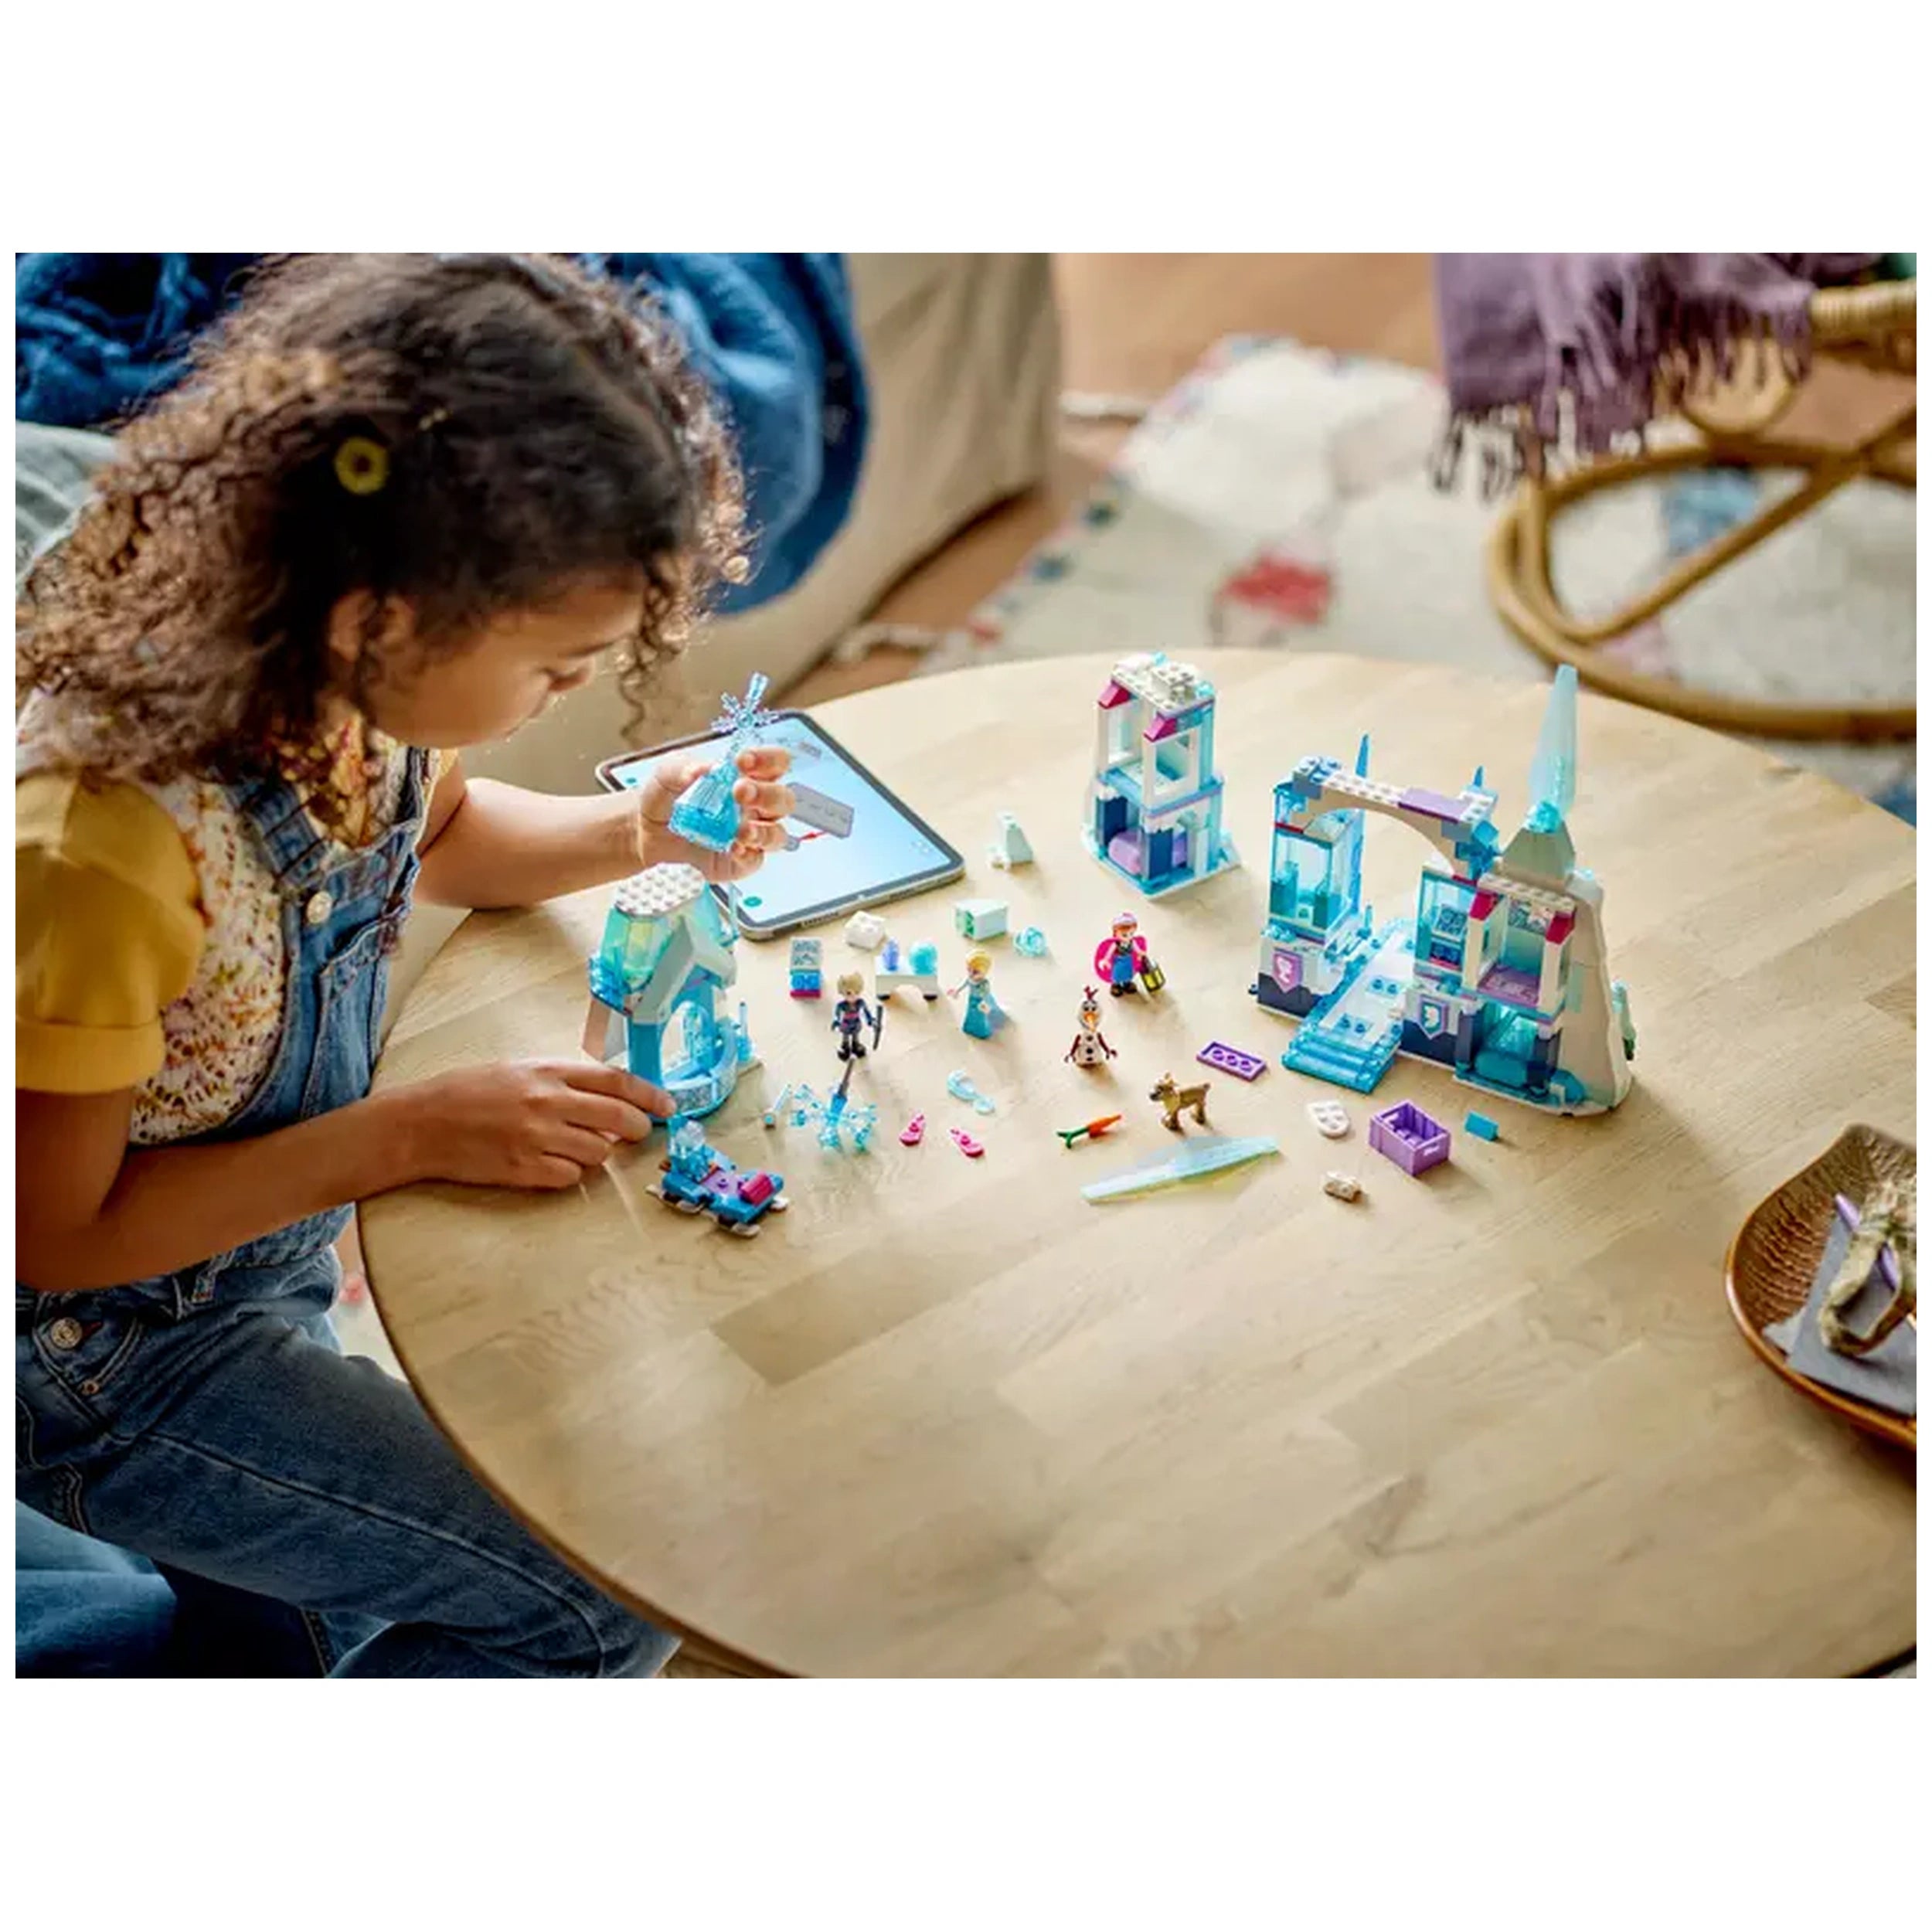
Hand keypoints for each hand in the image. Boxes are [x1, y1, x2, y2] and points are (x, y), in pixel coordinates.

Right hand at [400, 1060, 673, 1190]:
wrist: (420, 1124)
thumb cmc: (467, 1092)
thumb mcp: (517, 1070)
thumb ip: (562, 1081)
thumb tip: (608, 1100)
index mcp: (548, 1072)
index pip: (616, 1081)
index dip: (650, 1095)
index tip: (667, 1106)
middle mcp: (547, 1102)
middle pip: (618, 1119)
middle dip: (637, 1129)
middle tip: (637, 1133)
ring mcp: (536, 1138)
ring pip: (598, 1153)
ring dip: (596, 1153)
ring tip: (572, 1145)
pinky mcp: (523, 1170)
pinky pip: (570, 1177)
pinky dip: (569, 1173)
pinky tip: (549, 1163)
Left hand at [637, 744, 793, 882]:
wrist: (644, 833)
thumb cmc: (665, 798)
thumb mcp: (667, 774)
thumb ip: (683, 768)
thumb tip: (703, 770)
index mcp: (746, 777)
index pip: (775, 764)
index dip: (768, 760)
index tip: (743, 761)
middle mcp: (754, 806)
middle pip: (784, 800)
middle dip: (767, 794)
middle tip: (739, 792)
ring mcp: (749, 835)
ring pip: (778, 834)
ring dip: (764, 831)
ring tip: (741, 830)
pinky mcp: (739, 861)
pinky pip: (756, 860)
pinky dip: (749, 855)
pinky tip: (734, 848)